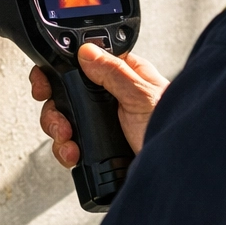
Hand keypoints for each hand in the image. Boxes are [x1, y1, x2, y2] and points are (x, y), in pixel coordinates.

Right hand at [30, 44, 169, 166]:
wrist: (179, 173)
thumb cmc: (175, 129)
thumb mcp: (142, 95)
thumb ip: (113, 72)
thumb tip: (86, 51)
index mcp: (124, 75)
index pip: (83, 62)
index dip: (59, 69)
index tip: (46, 81)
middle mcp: (111, 97)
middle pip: (66, 93)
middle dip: (56, 108)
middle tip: (60, 119)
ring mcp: (104, 123)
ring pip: (65, 120)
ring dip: (59, 131)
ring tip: (69, 140)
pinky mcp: (99, 147)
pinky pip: (71, 145)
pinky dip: (66, 151)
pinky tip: (74, 155)